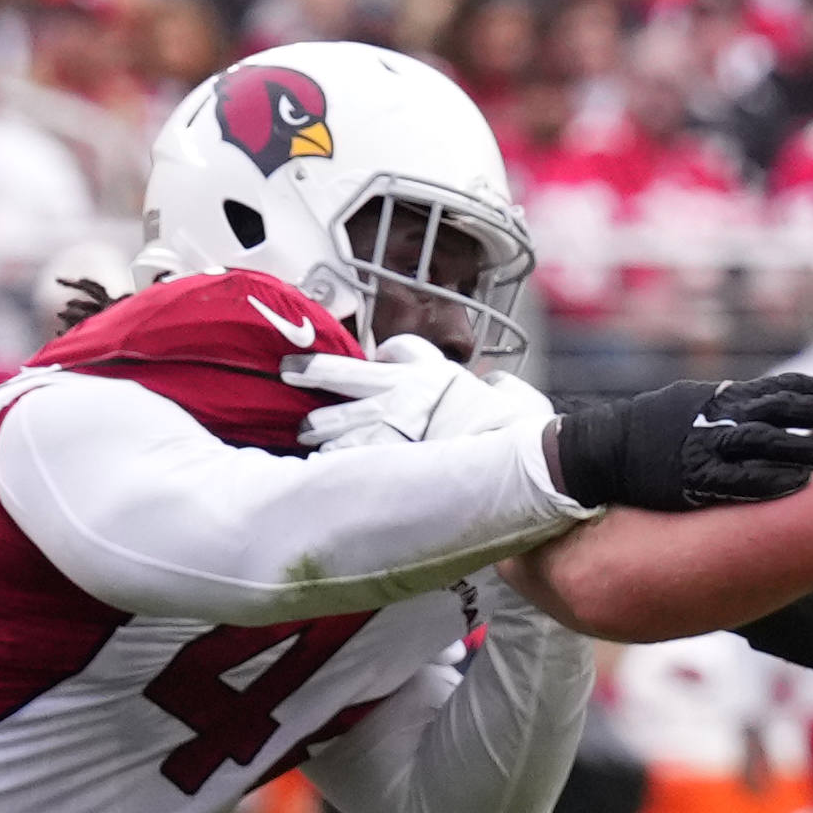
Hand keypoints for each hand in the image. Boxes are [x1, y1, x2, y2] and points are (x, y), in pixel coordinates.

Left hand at [291, 339, 552, 457]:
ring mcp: (390, 425)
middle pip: (345, 373)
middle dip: (312, 370)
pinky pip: (346, 455)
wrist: (521, 458)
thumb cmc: (524, 429)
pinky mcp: (385, 459)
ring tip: (304, 429)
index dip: (388, 352)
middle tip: (288, 368)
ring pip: (336, 417)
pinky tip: (322, 464)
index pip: (400, 348)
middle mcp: (404, 392)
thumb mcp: (517, 397)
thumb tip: (500, 385)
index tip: (379, 357)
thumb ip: (502, 387)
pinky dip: (333, 458)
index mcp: (435, 373)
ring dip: (318, 423)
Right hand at [552, 368, 812, 510]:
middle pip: (783, 410)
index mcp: (726, 397)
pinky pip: (734, 479)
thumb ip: (737, 402)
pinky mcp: (691, 478)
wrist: (600, 449)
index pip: (786, 386)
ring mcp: (705, 446)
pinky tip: (796, 484)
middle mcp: (720, 416)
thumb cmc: (652, 428)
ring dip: (802, 446)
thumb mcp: (698, 403)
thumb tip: (778, 399)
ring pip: (763, 442)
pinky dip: (766, 480)